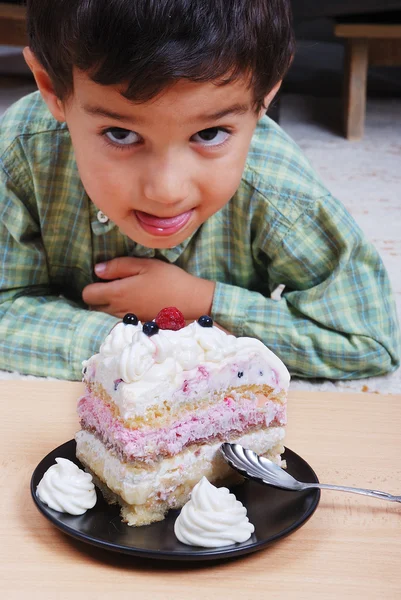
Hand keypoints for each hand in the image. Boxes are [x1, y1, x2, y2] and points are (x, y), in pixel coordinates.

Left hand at [82, 257, 215, 321]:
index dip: (92, 286)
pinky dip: (121, 313)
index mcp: (118, 293)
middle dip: (98, 298)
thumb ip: (119, 266)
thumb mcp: (145, 265)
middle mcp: (119, 310)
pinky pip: (119, 321)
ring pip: (106, 315)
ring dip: (109, 306)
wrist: (192, 302)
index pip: (88, 295)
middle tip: (113, 286)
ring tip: (126, 294)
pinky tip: (135, 304)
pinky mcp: (137, 326)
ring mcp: (128, 320)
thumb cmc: (169, 279)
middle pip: (94, 308)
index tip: (104, 279)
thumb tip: (97, 270)